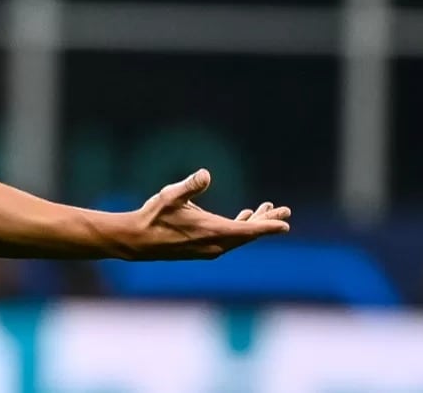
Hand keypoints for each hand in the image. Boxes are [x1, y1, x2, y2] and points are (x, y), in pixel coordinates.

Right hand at [127, 168, 290, 260]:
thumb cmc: (153, 216)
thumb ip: (190, 185)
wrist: (137, 241)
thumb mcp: (170, 195)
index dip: (268, 226)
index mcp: (212, 232)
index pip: (248, 231)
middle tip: (285, 211)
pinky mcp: (203, 249)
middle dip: (266, 222)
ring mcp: (209, 249)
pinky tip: (242, 217)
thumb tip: (206, 174)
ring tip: (266, 209)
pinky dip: (240, 228)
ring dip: (254, 224)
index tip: (285, 224)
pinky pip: (230, 239)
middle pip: (248, 234)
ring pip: (239, 237)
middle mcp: (215, 245)